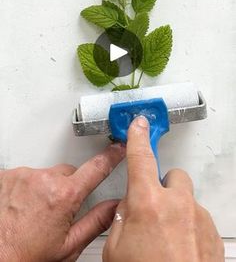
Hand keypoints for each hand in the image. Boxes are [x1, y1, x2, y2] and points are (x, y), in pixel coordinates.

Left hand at [0, 143, 124, 261]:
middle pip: (68, 172)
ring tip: (35, 211)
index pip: (97, 168)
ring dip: (45, 187)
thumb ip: (96, 222)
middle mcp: (44, 180)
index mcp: (65, 196)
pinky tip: (21, 206)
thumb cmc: (25, 256)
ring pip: (45, 174)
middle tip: (58, 210)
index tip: (118, 147)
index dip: (111, 156)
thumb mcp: (68, 247)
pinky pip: (25, 175)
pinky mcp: (7, 175)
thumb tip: (115, 207)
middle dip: (69, 186)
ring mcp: (23, 175)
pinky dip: (26, 187)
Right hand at [103, 117, 223, 261]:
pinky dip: (190, 227)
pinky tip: (179, 250)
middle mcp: (177, 204)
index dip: (139, 137)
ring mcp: (199, 218)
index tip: (140, 124)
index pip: (141, 157)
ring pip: (186, 199)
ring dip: (176, 210)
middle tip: (152, 208)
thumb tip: (129, 208)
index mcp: (148, 203)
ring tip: (165, 239)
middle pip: (172, 176)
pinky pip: (199, 218)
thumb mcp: (116, 250)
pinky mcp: (213, 234)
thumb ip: (121, 220)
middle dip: (162, 186)